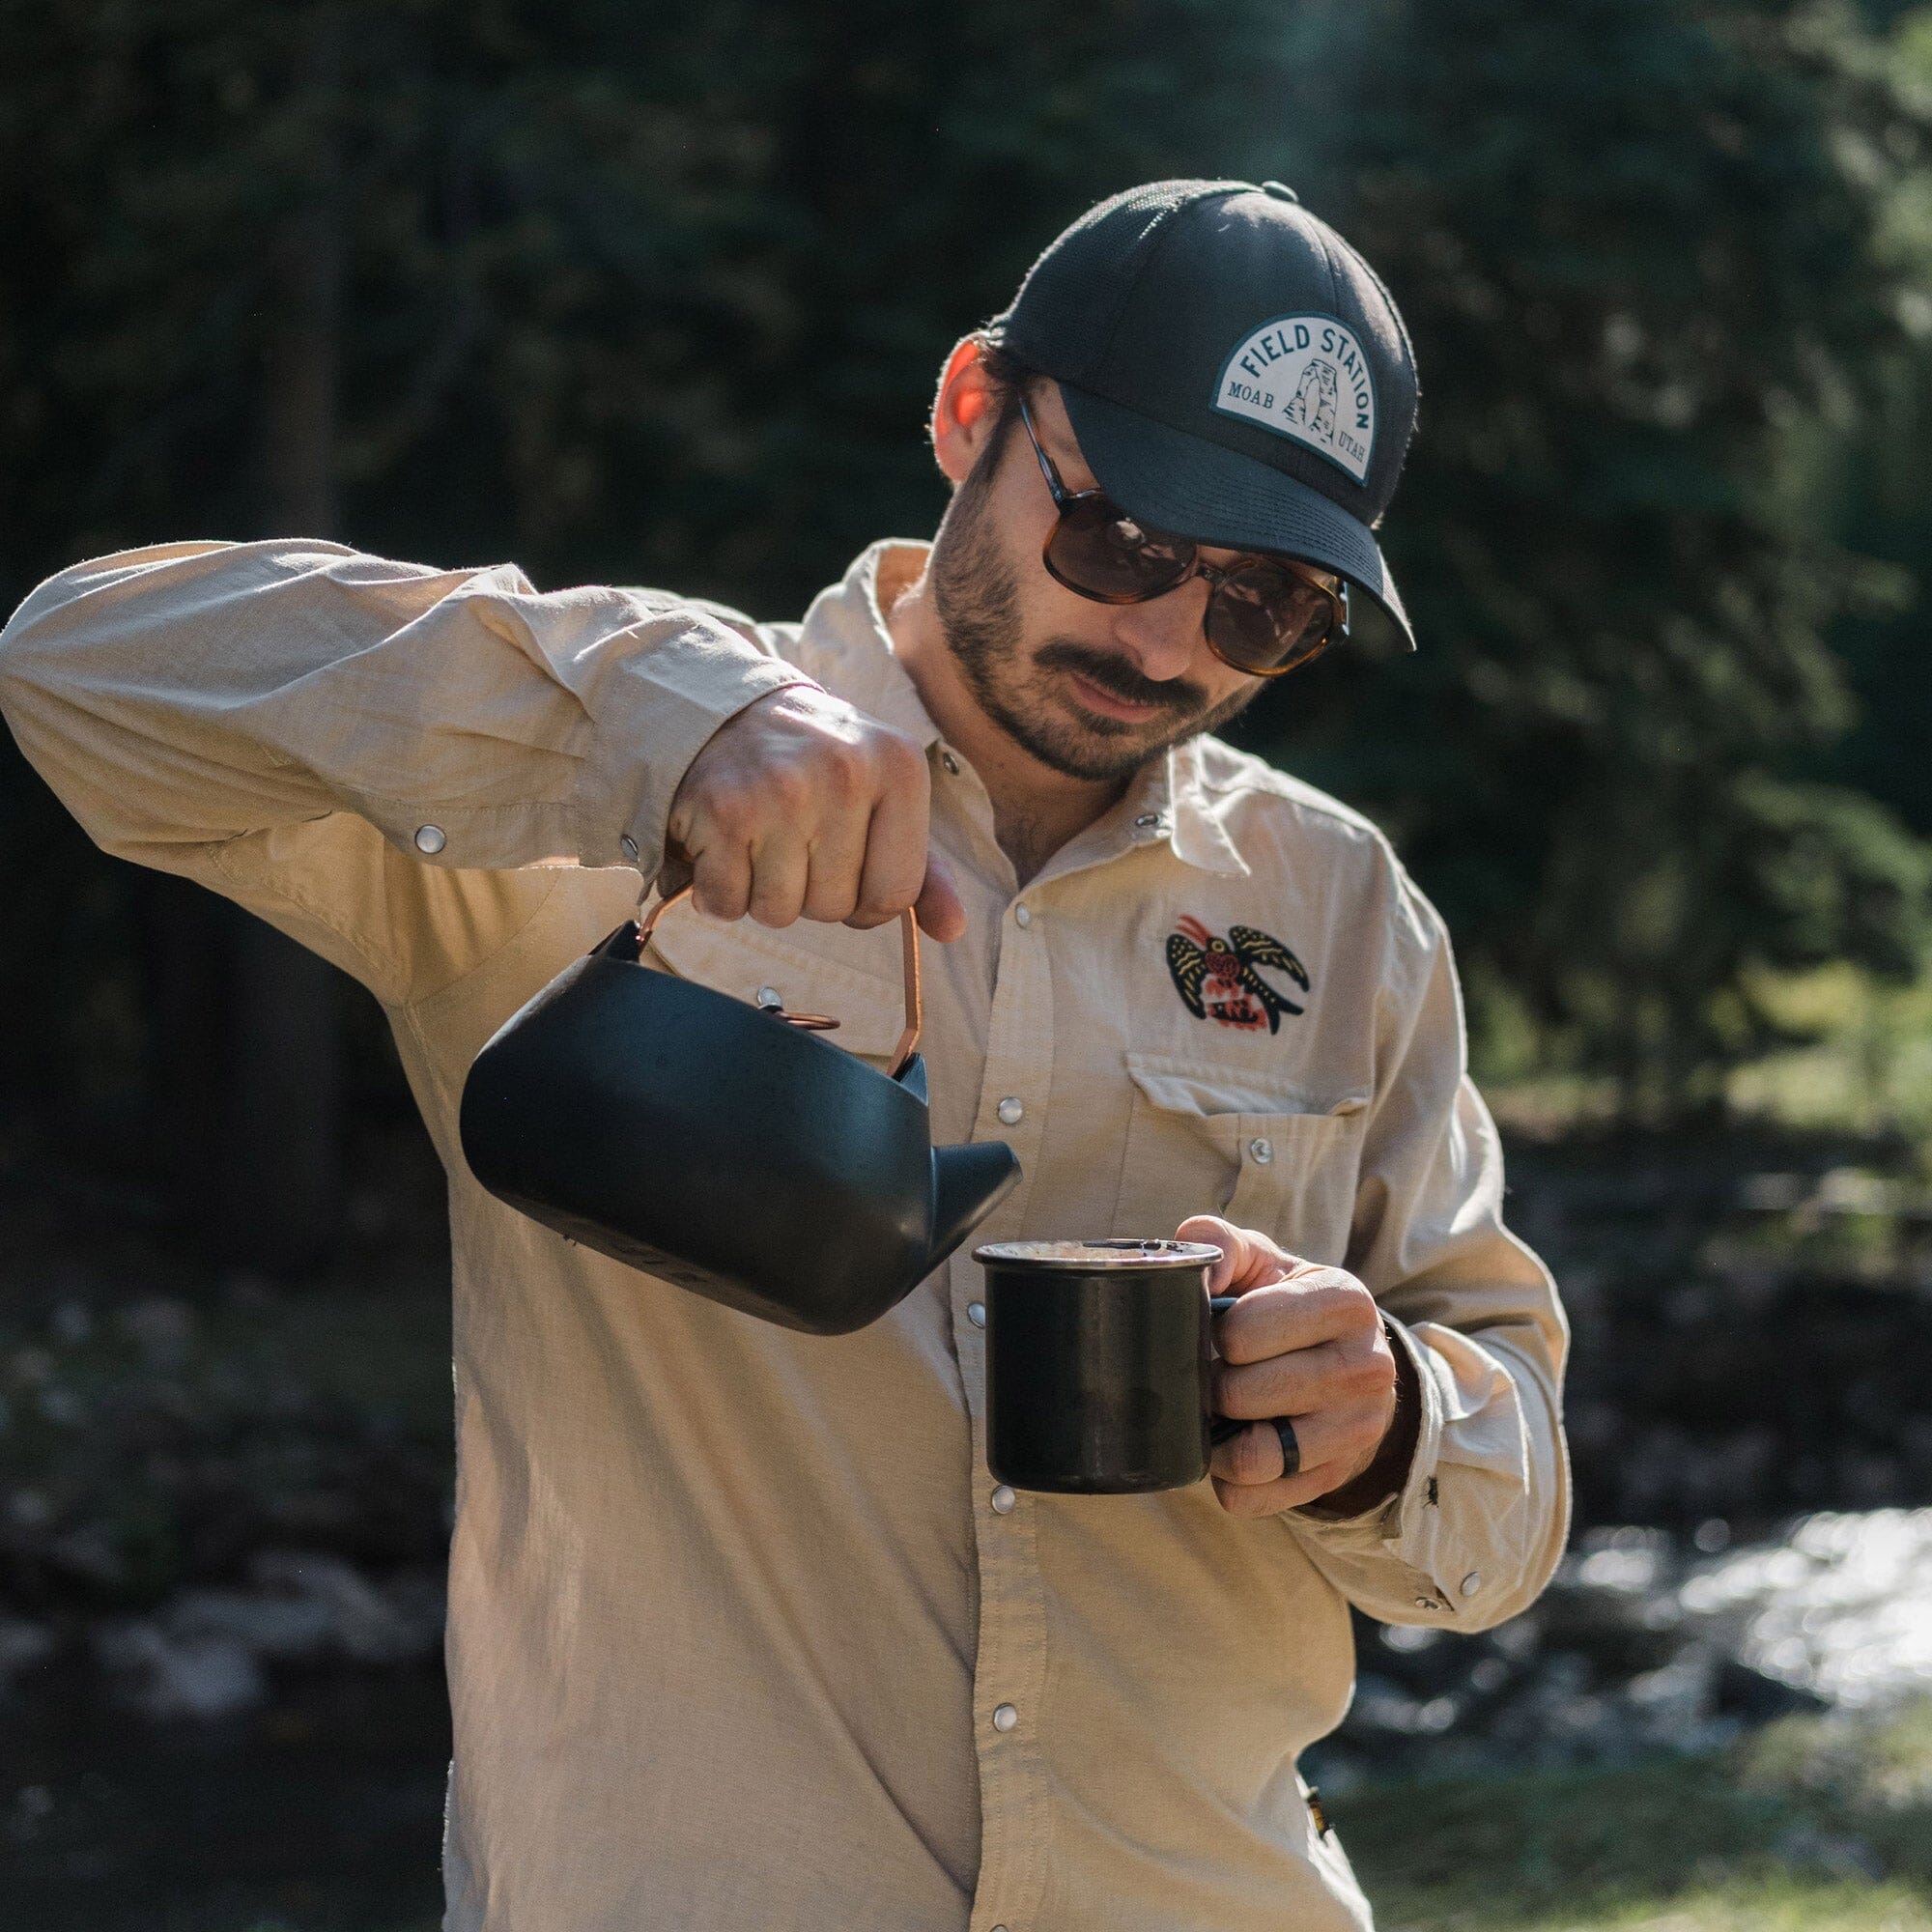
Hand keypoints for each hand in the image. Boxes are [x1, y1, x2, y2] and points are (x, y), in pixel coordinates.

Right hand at [662, 686, 965, 938]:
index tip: (847, 873)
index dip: (868, 903)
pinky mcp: (724, 809)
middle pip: (835, 908)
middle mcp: (845, 772)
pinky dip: (719, 891)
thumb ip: (924, 868)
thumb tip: (953, 929)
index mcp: (900, 767)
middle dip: (811, 894)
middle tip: (794, 842)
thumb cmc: (817, 770)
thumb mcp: (884, 797)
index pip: (896, 894)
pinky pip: (726, 902)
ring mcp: (781, 790)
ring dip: (763, 895)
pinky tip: (725, 846)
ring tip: (761, 842)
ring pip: (779, 912)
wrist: (728, 714)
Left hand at [1178, 1214, 1401, 1518]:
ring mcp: (1357, 1430)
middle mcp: (1366, 1367)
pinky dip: (1227, 1479)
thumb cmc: (1285, 1302)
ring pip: (1251, 1457)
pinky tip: (1235, 1445)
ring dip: (1216, 1438)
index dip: (1215, 1332)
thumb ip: (1219, 1244)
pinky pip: (1252, 1498)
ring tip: (1221, 1411)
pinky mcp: (1337, 1476)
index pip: (1241, 1332)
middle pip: (1241, 1395)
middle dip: (1212, 1384)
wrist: (1347, 1360)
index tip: (1222, 1329)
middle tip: (1215, 1373)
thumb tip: (1198, 1270)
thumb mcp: (1261, 1260)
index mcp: (1345, 1300)